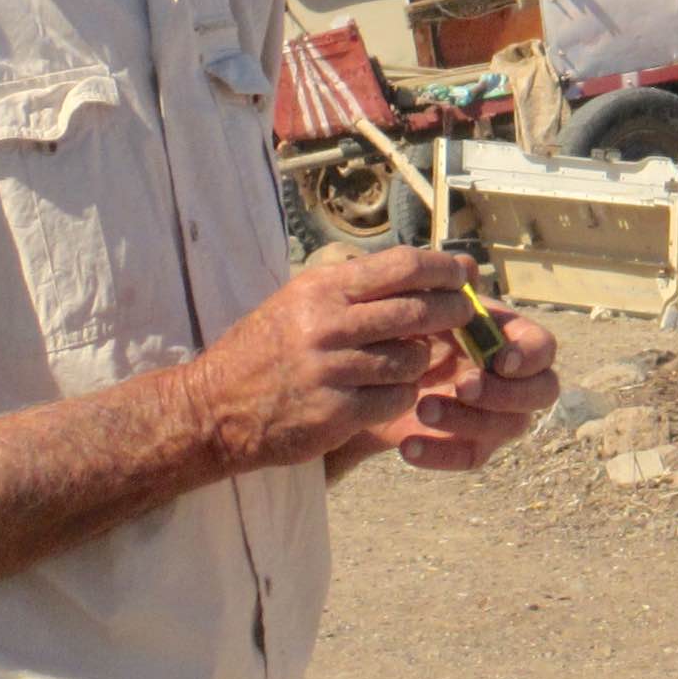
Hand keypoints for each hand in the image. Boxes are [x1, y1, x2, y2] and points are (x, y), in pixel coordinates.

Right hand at [181, 248, 473, 472]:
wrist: (211, 409)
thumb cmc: (265, 350)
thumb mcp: (300, 302)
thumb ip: (357, 288)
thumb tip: (428, 267)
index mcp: (321, 289)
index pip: (404, 266)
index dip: (445, 268)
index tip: (466, 272)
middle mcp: (327, 324)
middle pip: (419, 310)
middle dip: (453, 312)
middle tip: (465, 315)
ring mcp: (332, 370)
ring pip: (413, 358)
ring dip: (420, 361)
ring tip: (407, 362)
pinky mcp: (336, 413)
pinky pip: (397, 398)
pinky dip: (401, 396)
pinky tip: (385, 394)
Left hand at [351, 282, 560, 471]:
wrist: (382, 375)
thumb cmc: (417, 332)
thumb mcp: (428, 307)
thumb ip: (446, 290)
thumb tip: (462, 266)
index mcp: (514, 341)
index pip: (544, 349)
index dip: (531, 355)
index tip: (502, 360)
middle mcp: (518, 381)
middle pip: (540, 393)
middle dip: (505, 392)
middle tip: (462, 385)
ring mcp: (500, 417)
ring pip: (508, 427)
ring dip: (468, 420)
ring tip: (421, 409)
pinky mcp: (474, 446)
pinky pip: (471, 457)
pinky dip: (440, 455)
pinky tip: (407, 447)